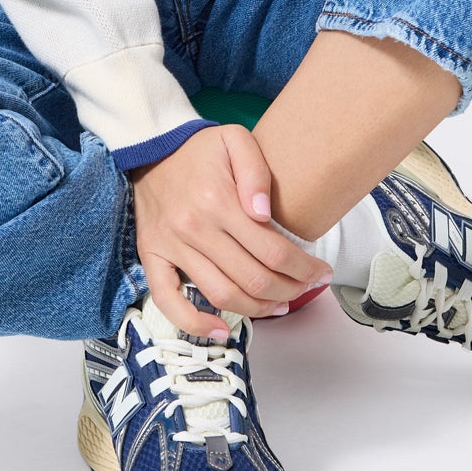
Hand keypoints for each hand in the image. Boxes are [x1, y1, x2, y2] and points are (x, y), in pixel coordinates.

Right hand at [130, 124, 332, 337]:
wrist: (150, 147)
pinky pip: (169, 301)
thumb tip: (264, 213)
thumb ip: (256, 171)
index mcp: (219, 200)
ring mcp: (172, 246)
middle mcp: (194, 228)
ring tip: (279, 306)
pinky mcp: (152, 257)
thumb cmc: (199, 149)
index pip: (273, 250)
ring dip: (258, 310)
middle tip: (305, 289)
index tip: (321, 273)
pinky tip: (221, 330)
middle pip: (253, 279)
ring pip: (222, 295)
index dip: (304, 269)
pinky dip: (194, 324)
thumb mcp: (235, 140)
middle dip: (289, 291)